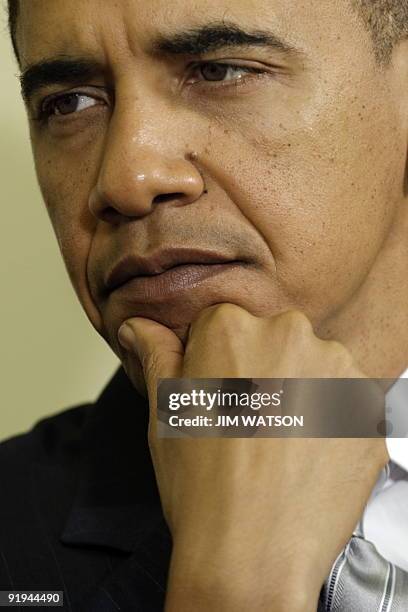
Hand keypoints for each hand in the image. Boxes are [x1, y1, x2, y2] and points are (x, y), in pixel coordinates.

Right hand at [118, 305, 388, 611]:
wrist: (251, 553)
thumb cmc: (200, 483)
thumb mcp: (166, 411)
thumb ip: (156, 353)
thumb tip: (137, 325)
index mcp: (233, 327)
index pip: (226, 325)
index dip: (219, 364)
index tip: (220, 397)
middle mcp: (290, 333)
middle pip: (275, 340)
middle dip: (264, 370)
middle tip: (249, 423)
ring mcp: (336, 370)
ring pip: (315, 367)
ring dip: (303, 393)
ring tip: (281, 442)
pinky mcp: (366, 408)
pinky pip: (346, 402)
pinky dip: (331, 421)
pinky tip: (309, 454)